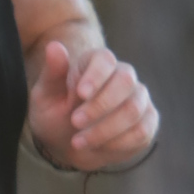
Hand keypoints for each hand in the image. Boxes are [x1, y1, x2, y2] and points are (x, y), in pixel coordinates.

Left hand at [27, 38, 157, 173]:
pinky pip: (142, 130)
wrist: (68, 144)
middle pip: (125, 81)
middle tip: (75, 122)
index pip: (105, 59)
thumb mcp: (45, 97)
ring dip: (104, 129)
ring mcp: (138, 98)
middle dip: (100, 105)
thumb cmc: (55, 115)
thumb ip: (52, 74)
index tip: (80, 93)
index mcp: (97, 63)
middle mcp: (123, 76)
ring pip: (133, 109)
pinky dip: (117, 143)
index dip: (96, 75)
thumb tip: (53, 46)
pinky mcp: (148, 121)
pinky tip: (98, 147)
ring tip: (78, 141)